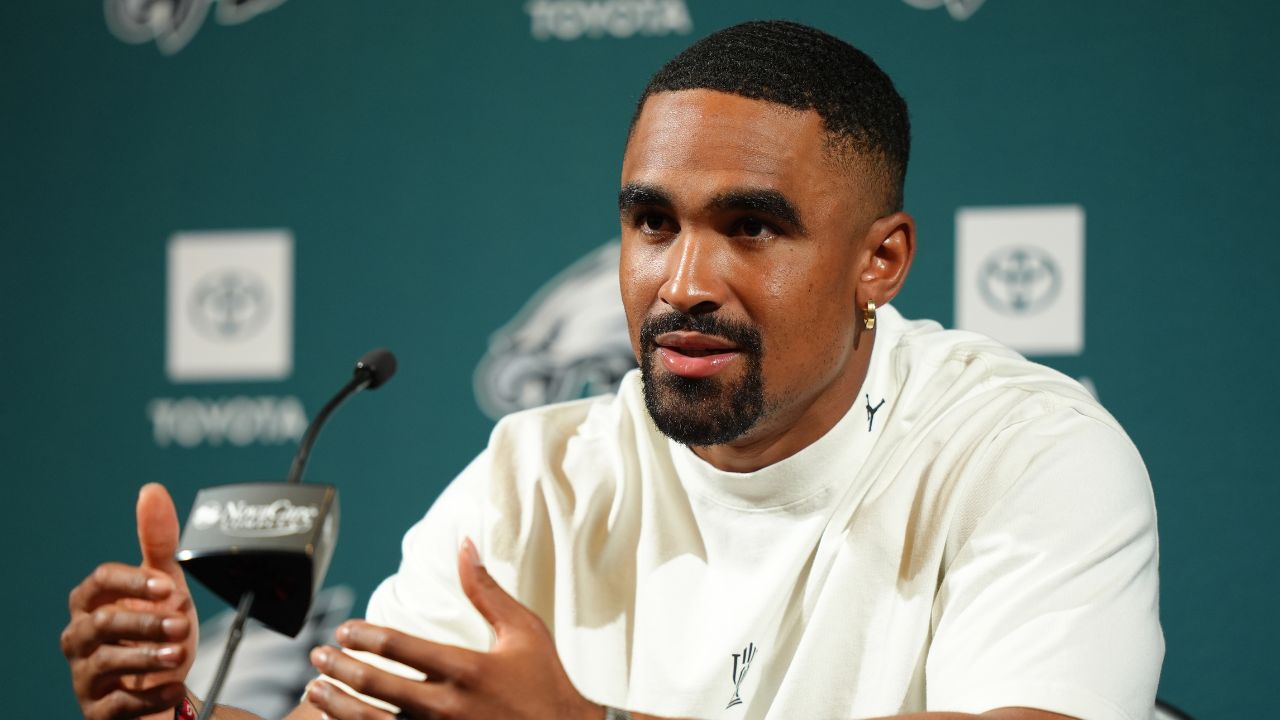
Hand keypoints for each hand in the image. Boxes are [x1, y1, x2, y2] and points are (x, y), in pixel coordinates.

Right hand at [62, 483, 199, 719]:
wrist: (166, 688)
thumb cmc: (158, 630)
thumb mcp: (165, 586)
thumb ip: (158, 542)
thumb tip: (151, 491)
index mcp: (93, 603)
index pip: (99, 582)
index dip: (132, 582)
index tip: (169, 587)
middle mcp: (81, 639)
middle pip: (100, 624)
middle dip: (144, 622)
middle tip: (183, 623)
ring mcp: (86, 677)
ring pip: (104, 664)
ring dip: (145, 656)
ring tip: (179, 654)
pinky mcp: (99, 711)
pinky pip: (115, 705)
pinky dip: (146, 696)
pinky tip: (173, 687)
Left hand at [306, 538, 600, 719]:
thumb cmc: (545, 683)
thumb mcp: (523, 631)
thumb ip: (486, 590)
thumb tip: (465, 545)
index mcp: (466, 669)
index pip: (398, 646)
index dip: (363, 635)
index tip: (344, 629)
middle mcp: (447, 706)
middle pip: (375, 686)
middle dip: (339, 668)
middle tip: (317, 656)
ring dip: (338, 706)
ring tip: (316, 690)